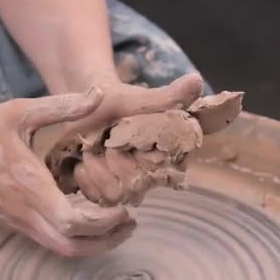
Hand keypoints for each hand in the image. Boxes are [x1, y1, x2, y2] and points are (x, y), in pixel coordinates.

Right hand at [0, 87, 134, 256]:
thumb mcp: (19, 112)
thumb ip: (62, 105)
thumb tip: (100, 94)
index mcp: (31, 188)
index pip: (73, 223)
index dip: (104, 223)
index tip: (124, 209)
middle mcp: (26, 213)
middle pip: (72, 247)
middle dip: (106, 241)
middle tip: (130, 222)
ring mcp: (18, 223)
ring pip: (61, 249)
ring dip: (92, 243)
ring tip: (115, 224)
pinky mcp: (13, 223)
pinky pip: (49, 240)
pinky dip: (74, 238)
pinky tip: (85, 218)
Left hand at [44, 73, 203, 205]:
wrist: (86, 109)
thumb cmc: (115, 102)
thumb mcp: (137, 98)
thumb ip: (167, 96)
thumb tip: (196, 81)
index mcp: (168, 155)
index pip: (155, 172)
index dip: (136, 156)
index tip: (123, 136)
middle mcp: (151, 176)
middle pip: (133, 188)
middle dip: (113, 162)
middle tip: (104, 142)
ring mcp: (127, 187)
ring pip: (114, 196)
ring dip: (96, 170)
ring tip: (91, 150)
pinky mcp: (105, 193)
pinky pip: (97, 199)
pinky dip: (86, 179)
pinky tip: (83, 161)